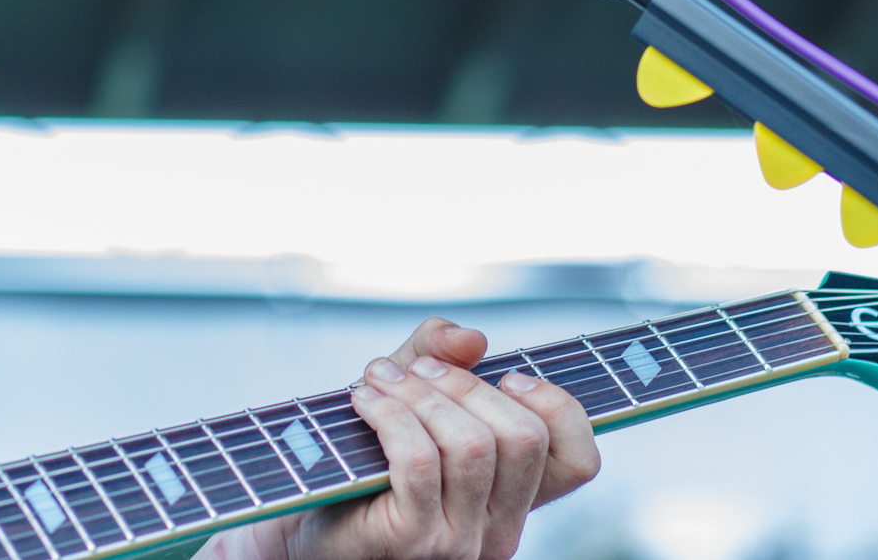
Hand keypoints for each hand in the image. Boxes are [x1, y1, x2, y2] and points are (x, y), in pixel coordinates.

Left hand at [202, 319, 598, 559]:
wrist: (298, 527)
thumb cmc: (359, 463)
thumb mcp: (406, 397)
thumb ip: (437, 357)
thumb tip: (471, 338)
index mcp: (512, 501)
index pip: (579, 461)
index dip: (558, 405)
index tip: (508, 375)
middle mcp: (498, 530)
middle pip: (525, 439)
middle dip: (466, 383)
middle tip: (415, 368)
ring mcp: (458, 543)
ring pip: (473, 445)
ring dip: (421, 393)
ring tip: (378, 378)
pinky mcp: (410, 542)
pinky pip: (419, 460)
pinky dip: (390, 414)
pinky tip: (362, 401)